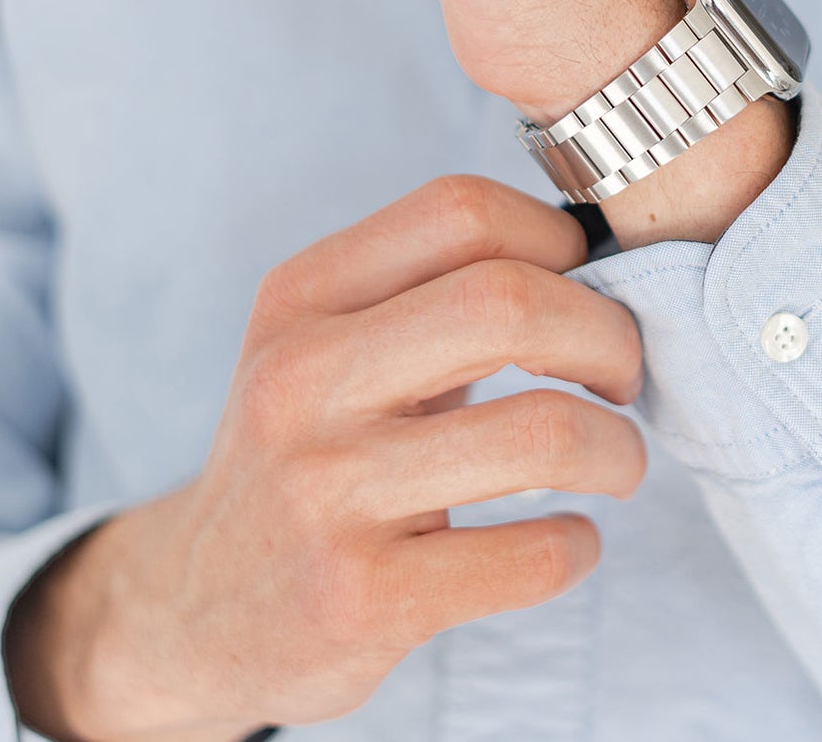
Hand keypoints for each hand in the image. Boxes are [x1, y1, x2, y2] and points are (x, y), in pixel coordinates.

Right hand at [4, 177, 645, 741]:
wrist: (198, 609)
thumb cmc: (307, 450)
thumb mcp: (326, 344)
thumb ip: (431, 288)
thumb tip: (595, 255)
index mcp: (303, 297)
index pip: (462, 211)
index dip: (559, 239)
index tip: (590, 286)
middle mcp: (303, 380)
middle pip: (508, 302)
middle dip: (608, 335)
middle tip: (623, 374)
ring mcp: (327, 492)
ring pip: (543, 432)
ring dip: (616, 448)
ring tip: (616, 460)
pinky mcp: (362, 598)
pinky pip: (531, 555)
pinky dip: (579, 544)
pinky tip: (568, 538)